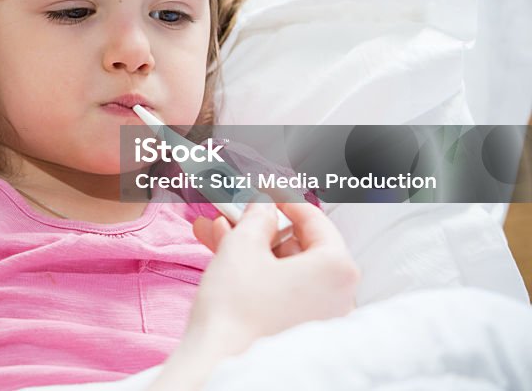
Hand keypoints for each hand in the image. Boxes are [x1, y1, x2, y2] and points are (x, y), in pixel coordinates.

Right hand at [150, 201, 358, 390]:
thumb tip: (262, 207)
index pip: (312, 217)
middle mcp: (339, 295)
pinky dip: (255, 273)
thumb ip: (256, 216)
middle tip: (230, 209)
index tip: (259, 188)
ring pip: (284, 268)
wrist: (219, 364)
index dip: (279, 197)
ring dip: (249, 246)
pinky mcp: (300, 333)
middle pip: (297, 245)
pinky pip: (280, 291)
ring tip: (213, 230)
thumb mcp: (243, 245)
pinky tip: (222, 256)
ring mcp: (321, 317)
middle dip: (256, 225)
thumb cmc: (236, 309)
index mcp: (337, 268)